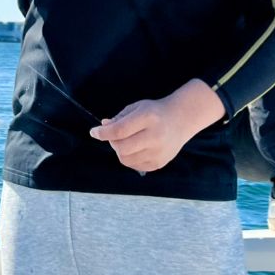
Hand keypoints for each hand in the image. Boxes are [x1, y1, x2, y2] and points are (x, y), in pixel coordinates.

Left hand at [89, 80, 224, 172]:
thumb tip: (103, 127)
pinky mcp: (159, 163)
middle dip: (112, 142)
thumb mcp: (136, 108)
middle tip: (113, 136)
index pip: (120, 130)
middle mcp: (155, 136)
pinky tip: (135, 148)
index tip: (94, 132)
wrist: (180, 120)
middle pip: (122, 148)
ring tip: (126, 141)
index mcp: (148, 118)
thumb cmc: (155, 112)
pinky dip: (129, 158)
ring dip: (120, 151)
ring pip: (126, 159)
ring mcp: (158, 152)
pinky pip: (135, 166)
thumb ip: (119, 118)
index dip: (103, 133)